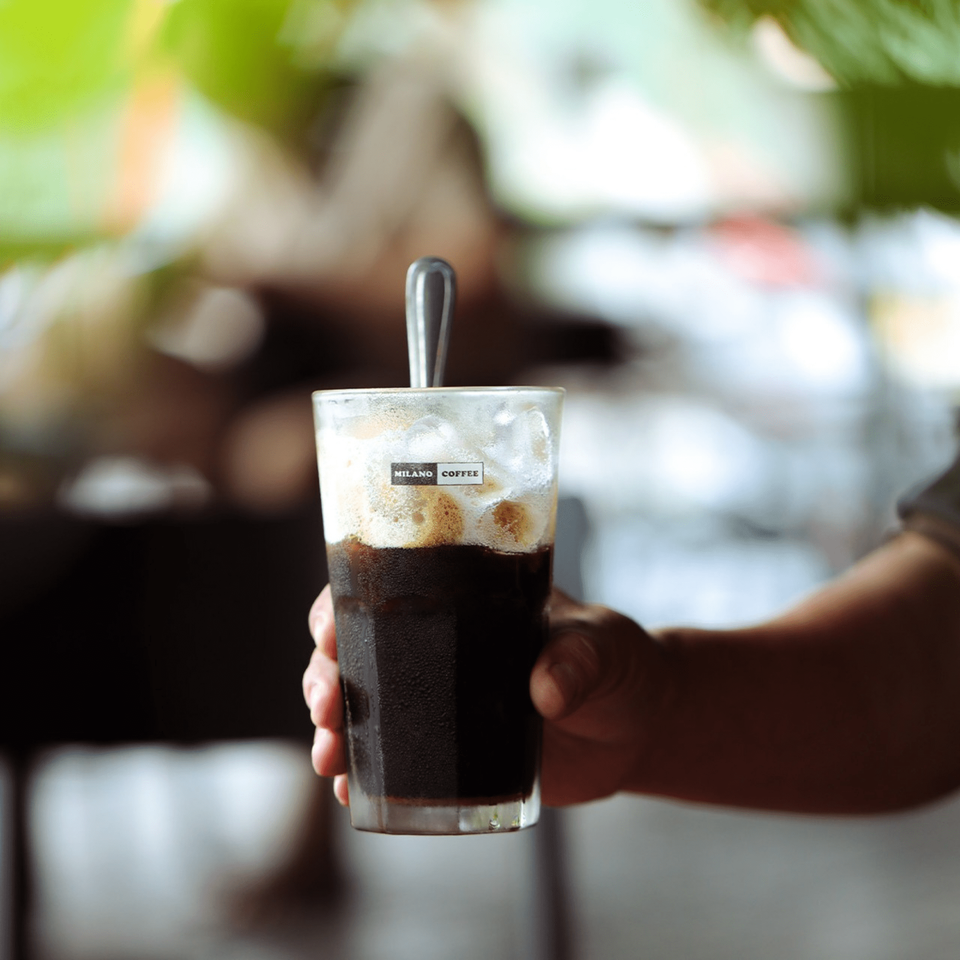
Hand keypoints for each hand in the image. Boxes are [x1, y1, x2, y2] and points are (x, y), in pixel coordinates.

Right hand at [303, 584, 672, 808]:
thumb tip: (546, 690)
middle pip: (357, 651)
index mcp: (465, 601)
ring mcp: (439, 702)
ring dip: (334, 731)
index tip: (328, 630)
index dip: (344, 605)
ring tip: (328, 758)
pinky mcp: (450, 752)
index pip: (388, 588)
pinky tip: (351, 793)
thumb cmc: (616, 662)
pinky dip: (365, 777)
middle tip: (325, 706)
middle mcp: (438, 648)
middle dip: (324, 675)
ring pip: (363, 707)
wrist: (635, 727)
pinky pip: (393, 762)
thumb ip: (579, 660)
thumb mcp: (602, 647)